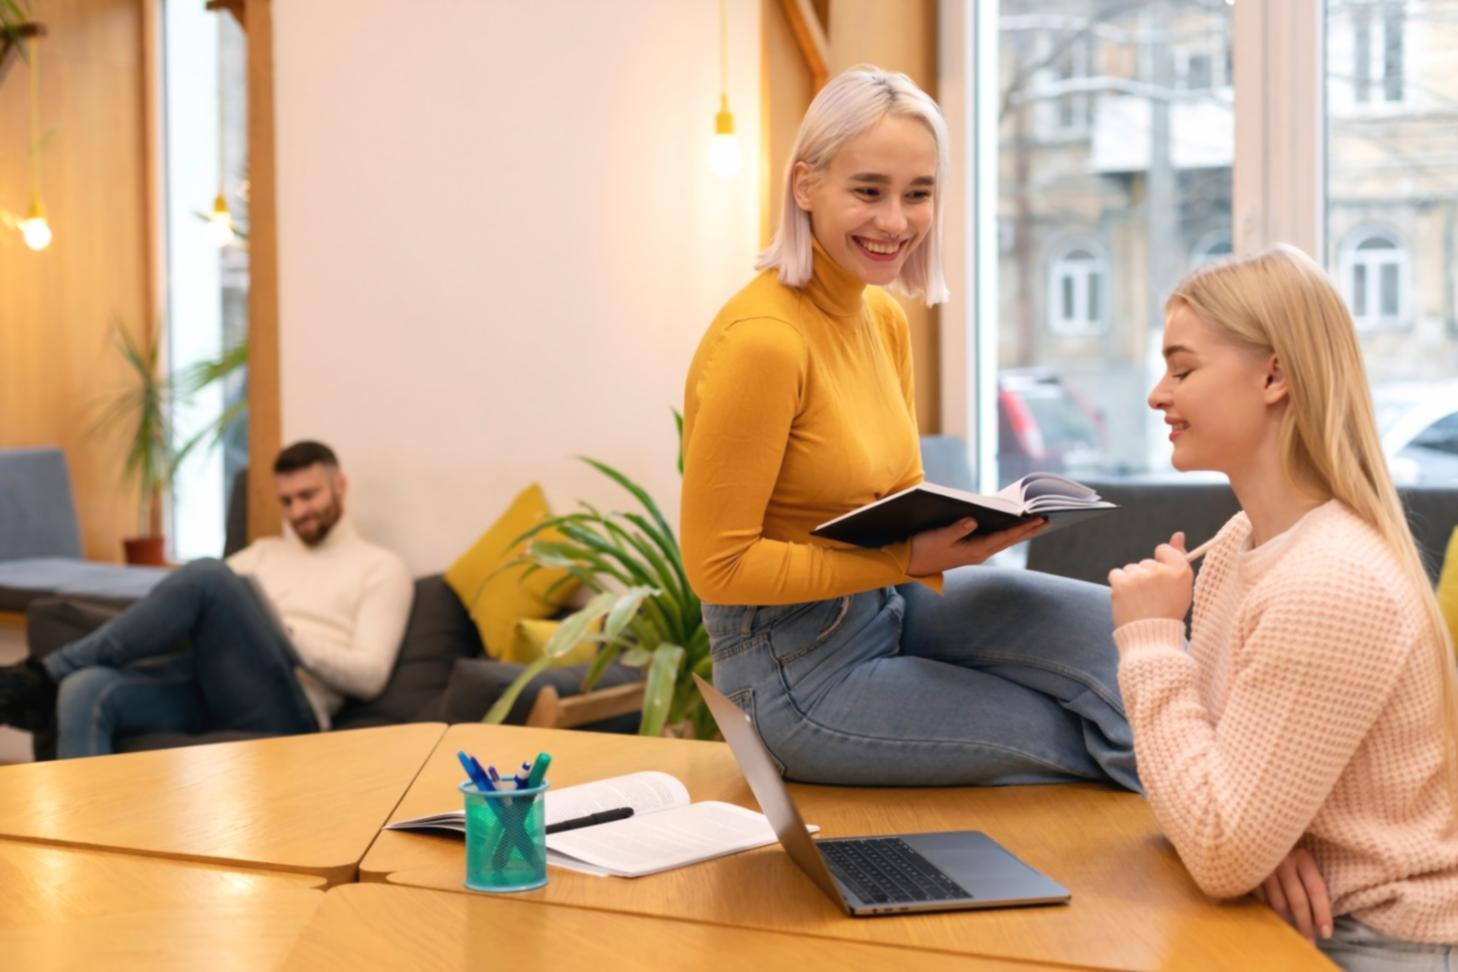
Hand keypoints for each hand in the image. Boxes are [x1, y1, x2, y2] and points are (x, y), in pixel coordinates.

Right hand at [906, 516, 1046, 575]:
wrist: (909, 564)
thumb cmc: (923, 549)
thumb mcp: (938, 537)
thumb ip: (956, 529)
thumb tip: (973, 519)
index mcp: (975, 550)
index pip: (1005, 537)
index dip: (1023, 527)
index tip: (1040, 519)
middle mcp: (978, 552)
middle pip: (1009, 540)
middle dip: (1028, 529)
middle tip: (1048, 519)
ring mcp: (974, 552)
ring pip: (1003, 540)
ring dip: (1019, 531)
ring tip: (1035, 522)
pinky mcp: (968, 549)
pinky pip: (993, 539)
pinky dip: (1005, 532)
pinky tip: (1010, 525)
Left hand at [1108, 532, 1193, 629]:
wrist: (1150, 637)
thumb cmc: (1168, 612)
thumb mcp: (1181, 587)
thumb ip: (1179, 557)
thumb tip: (1178, 534)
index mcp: (1181, 572)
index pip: (1165, 550)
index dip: (1160, 563)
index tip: (1160, 577)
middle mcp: (1161, 571)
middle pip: (1146, 562)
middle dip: (1146, 577)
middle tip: (1152, 598)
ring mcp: (1140, 576)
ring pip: (1131, 568)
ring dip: (1132, 581)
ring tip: (1140, 601)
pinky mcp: (1122, 582)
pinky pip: (1116, 574)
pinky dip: (1119, 585)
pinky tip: (1127, 599)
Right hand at [1252, 846, 1331, 942]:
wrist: (1252, 830)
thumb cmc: (1284, 846)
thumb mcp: (1300, 856)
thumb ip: (1308, 878)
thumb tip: (1318, 913)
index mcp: (1302, 856)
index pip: (1317, 891)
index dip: (1323, 914)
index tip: (1326, 934)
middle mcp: (1284, 861)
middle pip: (1298, 901)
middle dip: (1304, 924)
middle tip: (1309, 941)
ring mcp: (1264, 867)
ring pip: (1278, 903)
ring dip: (1286, 920)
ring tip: (1292, 932)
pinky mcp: (1248, 872)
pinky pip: (1261, 899)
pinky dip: (1268, 910)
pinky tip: (1273, 917)